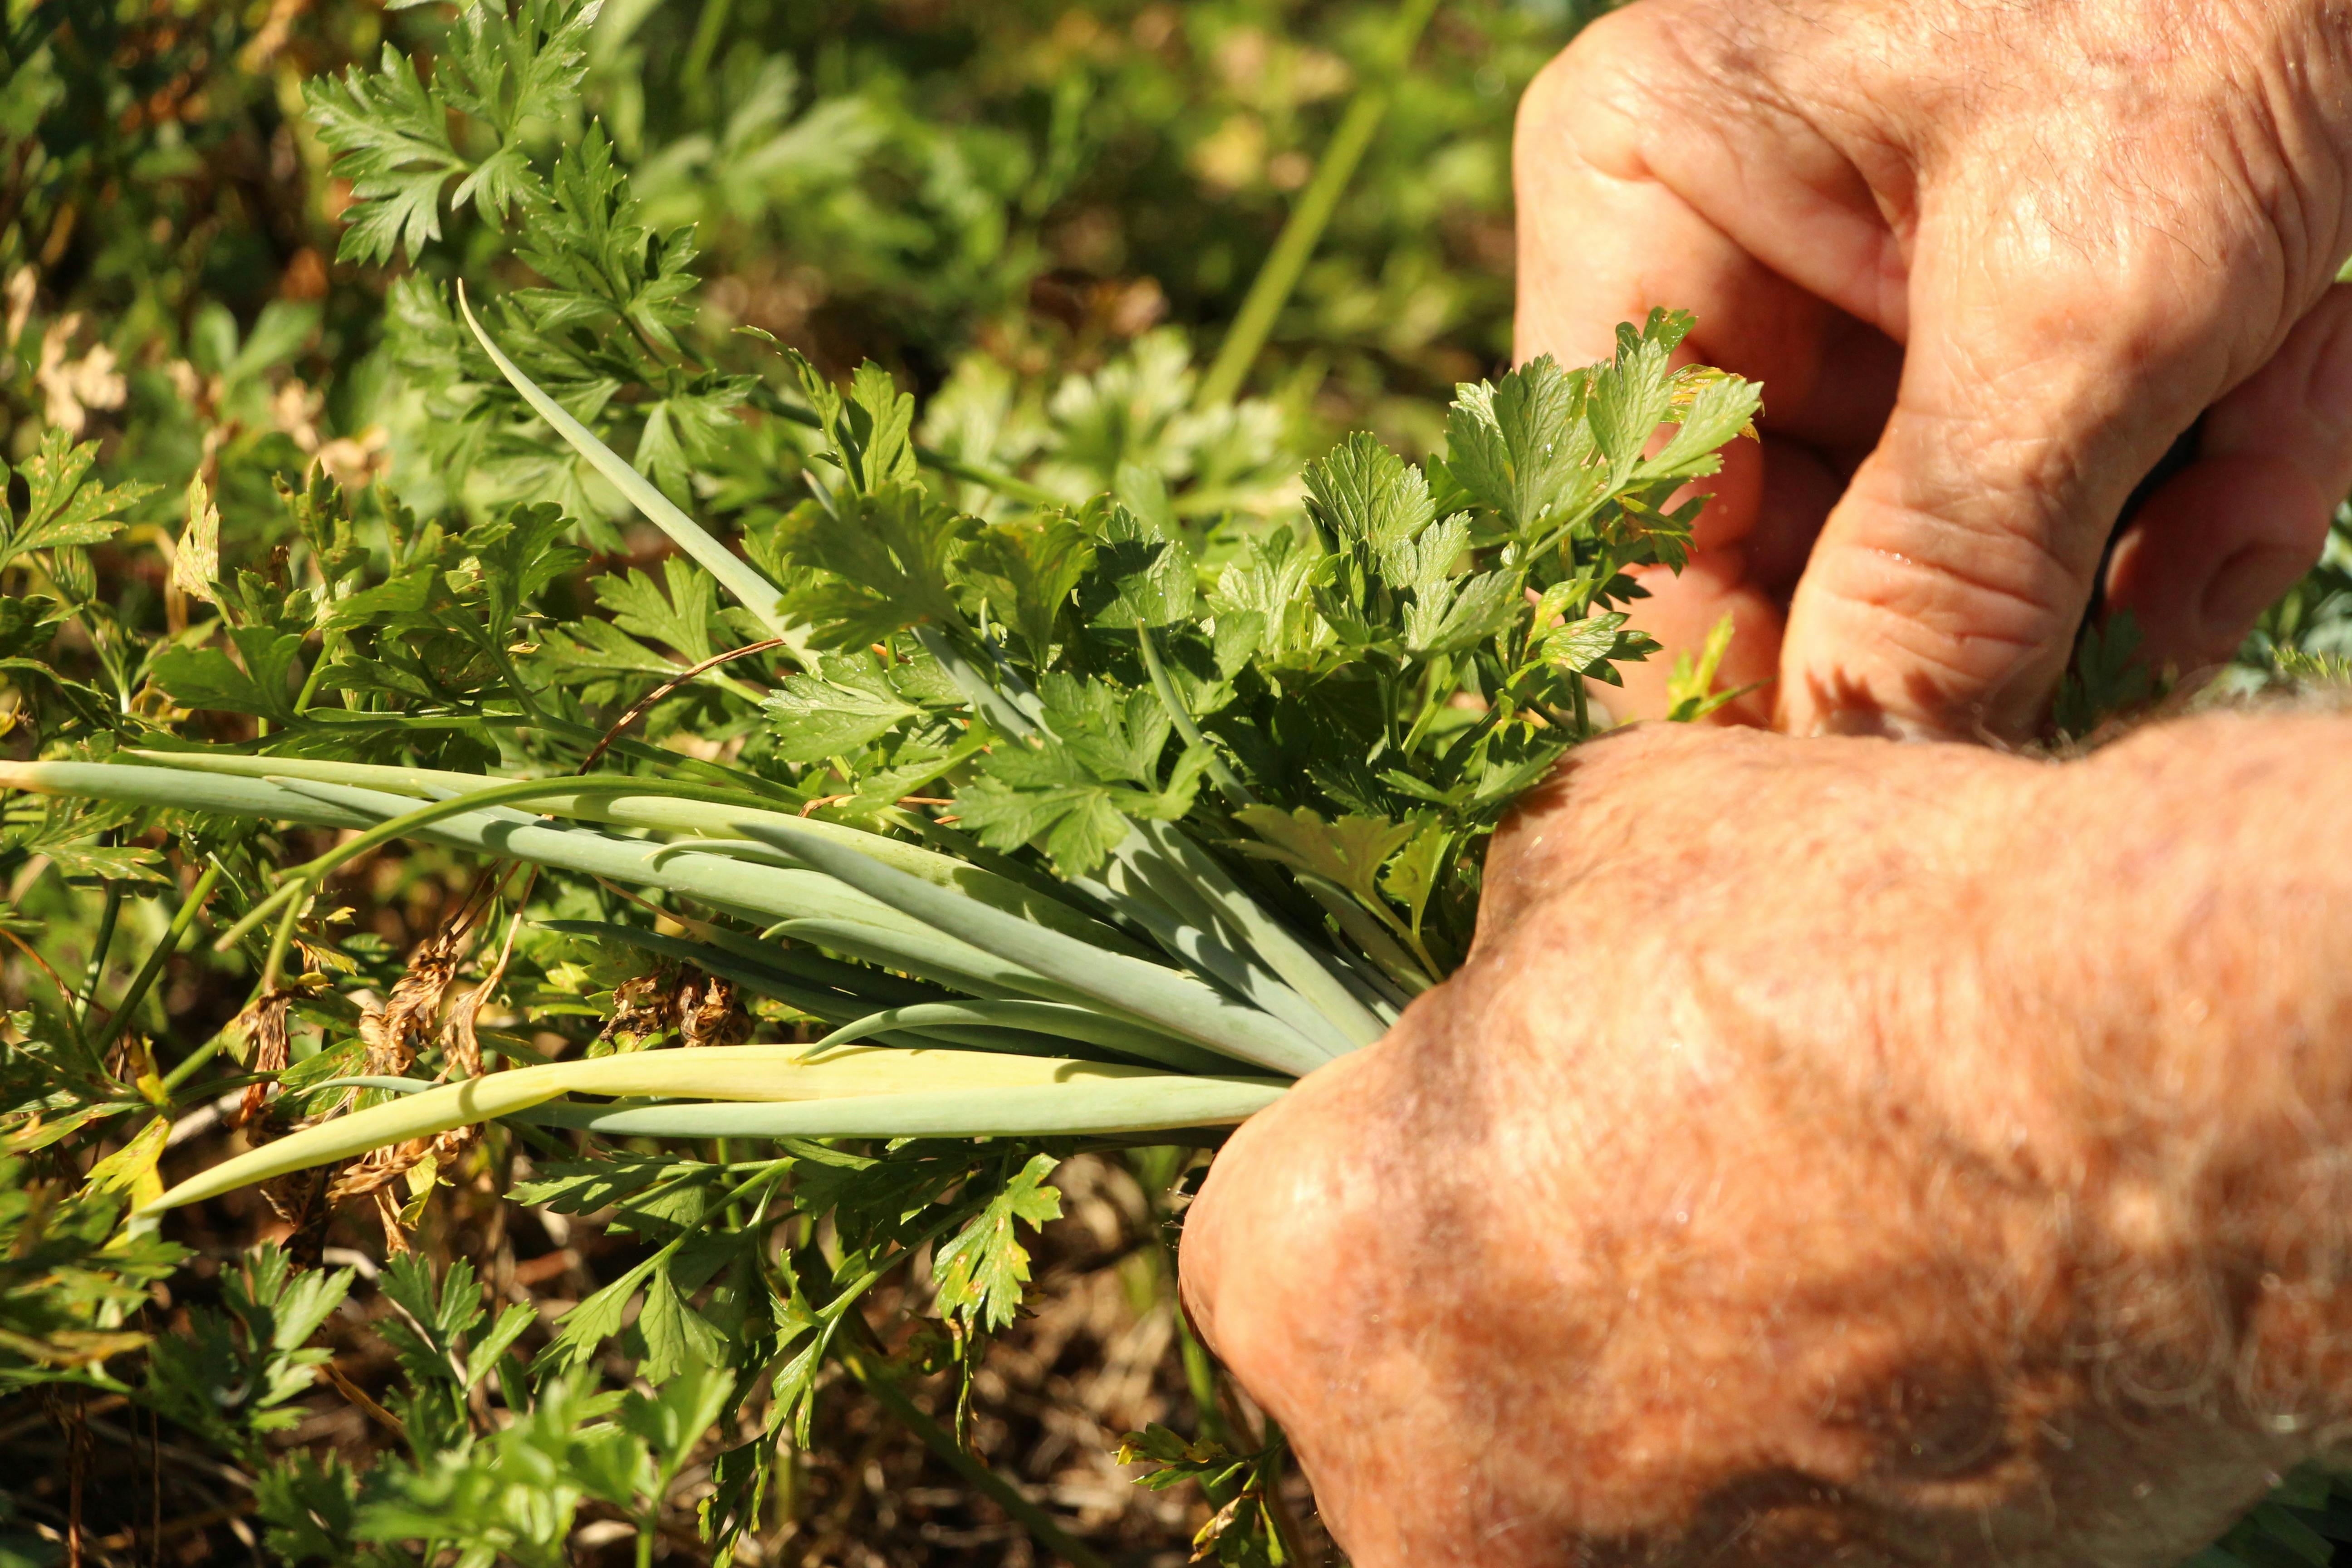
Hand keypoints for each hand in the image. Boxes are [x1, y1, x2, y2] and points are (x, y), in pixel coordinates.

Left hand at [1180, 714, 2351, 1566]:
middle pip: (1404, 1394)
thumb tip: (1492, 988)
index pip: (1259, 1243)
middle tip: (1647, 1187)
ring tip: (1792, 1260)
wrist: (2149, 1106)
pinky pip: (1723, 1546)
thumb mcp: (1582, 851)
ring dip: (1637, 1390)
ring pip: (1566, 1488)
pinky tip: (1880, 1344)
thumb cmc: (1832, 951)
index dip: (1381, 1156)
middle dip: (1493, 1294)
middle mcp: (1424, 1505)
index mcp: (1312, 1284)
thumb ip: (1477, 959)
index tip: (1489, 1104)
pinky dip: (1770, 1466)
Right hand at [1516, 0, 2351, 736]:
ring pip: (1943, 562)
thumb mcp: (2087, 297)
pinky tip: (2287, 397)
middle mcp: (1715, 270)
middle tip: (2161, 603)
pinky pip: (2047, 509)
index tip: (1897, 789)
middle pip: (1790, 569)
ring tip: (2265, 446)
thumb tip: (1869, 769)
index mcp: (1640, 204)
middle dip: (1999, 611)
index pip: (1623, 533)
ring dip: (2133, 554)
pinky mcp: (1983, 336)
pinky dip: (2191, 491)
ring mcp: (1852, 311)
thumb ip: (1954, 554)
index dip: (1749, 693)